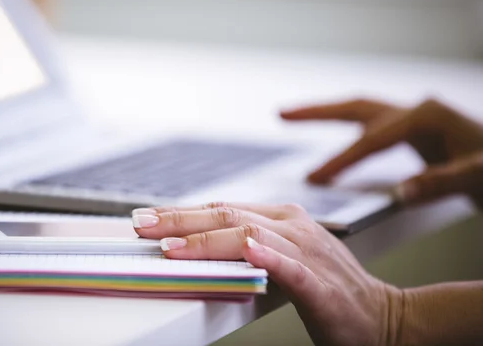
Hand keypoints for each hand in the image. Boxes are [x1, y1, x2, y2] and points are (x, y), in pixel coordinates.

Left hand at [132, 202, 402, 345]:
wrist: (382, 315)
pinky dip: (268, 258)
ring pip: (249, 236)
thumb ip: (249, 244)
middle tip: (142, 224)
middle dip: (179, 220)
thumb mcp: (283, 254)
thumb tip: (201, 241)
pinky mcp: (320, 284)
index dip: (182, 212)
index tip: (147, 217)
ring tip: (171, 244)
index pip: (222, 209)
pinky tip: (249, 252)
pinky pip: (291, 267)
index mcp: (282, 217)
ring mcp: (307, 251)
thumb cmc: (328, 285)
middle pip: (227, 216)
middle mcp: (293, 226)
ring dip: (207, 241)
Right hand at [281, 98, 482, 205]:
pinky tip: (342, 149)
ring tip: (295, 119)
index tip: (313, 178)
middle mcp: (419, 112)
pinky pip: (374, 129)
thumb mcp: (479, 177)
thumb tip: (403, 191)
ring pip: (363, 114)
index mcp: (427, 117)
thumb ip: (442, 182)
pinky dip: (351, 135)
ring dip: (329, 117)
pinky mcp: (420, 134)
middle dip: (317, 112)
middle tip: (281, 114)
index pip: (372, 139)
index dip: (341, 159)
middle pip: (357, 107)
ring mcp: (419, 120)